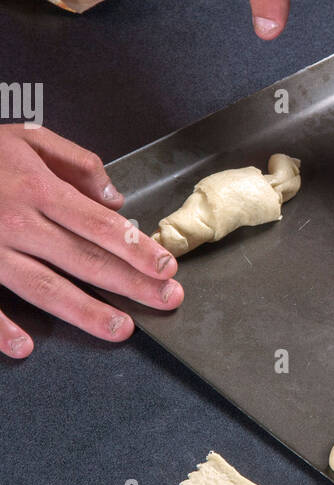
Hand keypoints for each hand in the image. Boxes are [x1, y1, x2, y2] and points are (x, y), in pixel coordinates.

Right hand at [0, 125, 182, 356]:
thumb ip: (77, 163)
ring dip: (86, 312)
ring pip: (45, 288)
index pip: (100, 226)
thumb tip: (115, 198)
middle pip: (85, 260)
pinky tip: (25, 346)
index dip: (137, 249)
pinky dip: (1, 328)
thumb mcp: (29, 137)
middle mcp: (19, 222)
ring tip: (121, 328)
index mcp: (39, 189)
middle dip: (131, 283)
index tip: (165, 267)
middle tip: (166, 300)